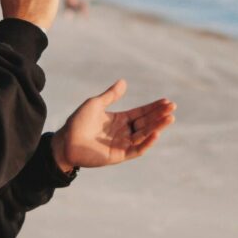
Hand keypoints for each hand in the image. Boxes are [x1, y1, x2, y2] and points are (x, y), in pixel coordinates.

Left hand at [51, 80, 175, 171]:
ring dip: (157, 127)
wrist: (65, 141)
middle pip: (146, 123)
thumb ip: (111, 95)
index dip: (153, 107)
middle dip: (159, 116)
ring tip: (169, 118)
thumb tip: (124, 82)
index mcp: (120, 120)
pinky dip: (147, 142)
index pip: (141, 113)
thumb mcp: (96, 104)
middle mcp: (123, 132)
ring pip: (144, 135)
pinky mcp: (119, 155)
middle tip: (172, 108)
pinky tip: (156, 133)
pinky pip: (137, 149)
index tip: (166, 101)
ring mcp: (122, 144)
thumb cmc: (78, 122)